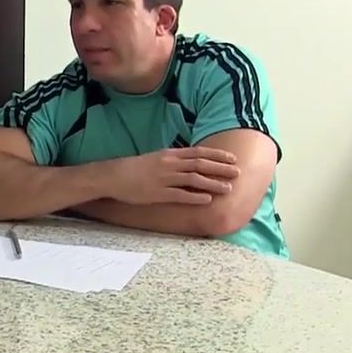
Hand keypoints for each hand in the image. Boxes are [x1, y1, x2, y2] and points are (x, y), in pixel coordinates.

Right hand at [104, 147, 239, 204]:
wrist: (113, 176)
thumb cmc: (134, 168)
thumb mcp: (156, 158)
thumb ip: (174, 160)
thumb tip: (191, 162)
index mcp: (169, 154)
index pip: (198, 152)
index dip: (217, 155)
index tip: (232, 158)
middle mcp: (169, 164)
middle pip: (200, 165)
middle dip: (221, 168)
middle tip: (238, 172)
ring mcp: (164, 179)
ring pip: (194, 179)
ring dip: (213, 183)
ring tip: (228, 188)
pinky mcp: (158, 193)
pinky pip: (180, 195)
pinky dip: (195, 197)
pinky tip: (208, 200)